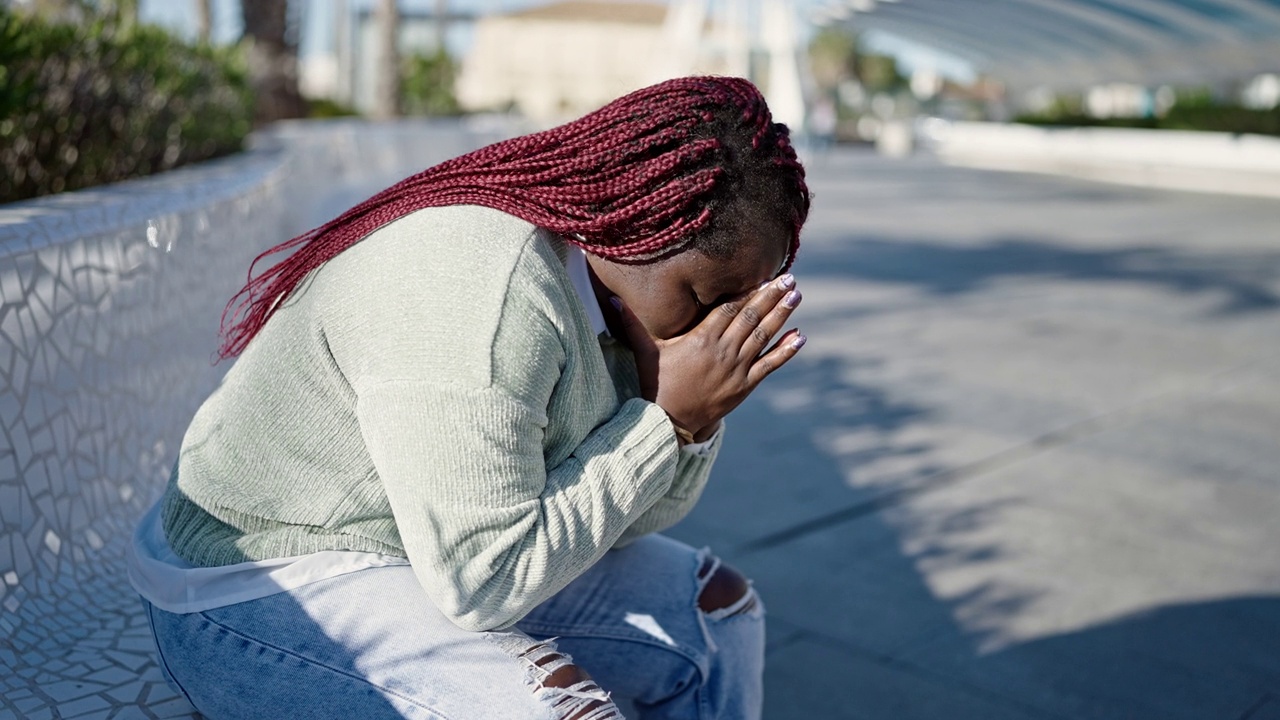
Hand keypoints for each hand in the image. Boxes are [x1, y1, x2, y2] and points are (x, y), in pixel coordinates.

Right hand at [615, 275, 805, 437]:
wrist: (669, 421)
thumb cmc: (657, 383)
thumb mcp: (646, 352)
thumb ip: (632, 325)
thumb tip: (613, 303)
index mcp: (701, 338)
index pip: (729, 308)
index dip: (748, 291)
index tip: (763, 276)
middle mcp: (722, 351)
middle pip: (751, 318)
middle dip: (771, 297)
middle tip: (789, 279)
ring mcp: (736, 369)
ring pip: (763, 337)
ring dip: (782, 316)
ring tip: (796, 296)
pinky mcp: (744, 385)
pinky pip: (769, 365)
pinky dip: (785, 350)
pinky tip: (800, 336)